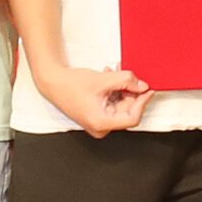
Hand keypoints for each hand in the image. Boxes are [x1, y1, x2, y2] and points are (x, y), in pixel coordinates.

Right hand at [34, 57, 149, 137]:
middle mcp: (100, 127)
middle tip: (131, 77)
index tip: (148, 91)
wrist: (53, 82)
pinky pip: (112, 104)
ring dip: (121, 89)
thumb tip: (142, 86)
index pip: (132, 118)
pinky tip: (110, 78)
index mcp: (101, 123)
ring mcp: (98, 122)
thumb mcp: (104, 80)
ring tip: (116, 73)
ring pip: (120, 106)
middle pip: (126, 111)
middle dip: (130, 92)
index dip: (142, 103)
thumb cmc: (70, 84)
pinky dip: (114, 91)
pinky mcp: (96, 115)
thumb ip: (126, 81)